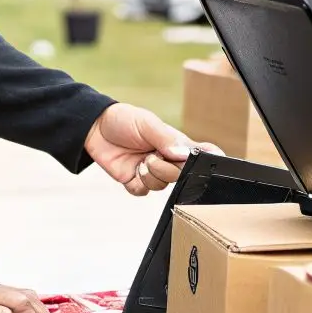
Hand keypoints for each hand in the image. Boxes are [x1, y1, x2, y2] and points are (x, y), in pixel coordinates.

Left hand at [84, 102, 219, 194]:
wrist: (95, 129)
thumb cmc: (124, 120)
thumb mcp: (147, 123)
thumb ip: (166, 139)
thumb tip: (184, 154)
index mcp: (176, 143)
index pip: (201, 153)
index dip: (210, 158)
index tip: (216, 160)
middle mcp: (168, 159)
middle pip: (181, 175)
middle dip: (166, 169)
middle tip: (151, 156)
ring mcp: (153, 171)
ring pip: (162, 186)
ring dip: (150, 175)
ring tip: (140, 160)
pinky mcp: (135, 182)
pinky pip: (143, 192)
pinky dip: (137, 184)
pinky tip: (132, 170)